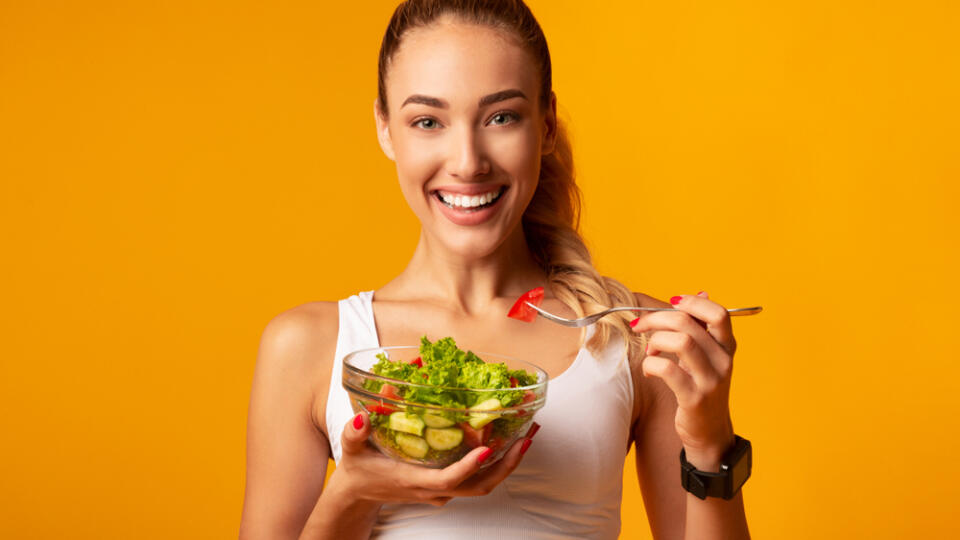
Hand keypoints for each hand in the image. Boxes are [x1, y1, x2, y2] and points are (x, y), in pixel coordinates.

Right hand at [327, 412, 538, 507]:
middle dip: (506, 464)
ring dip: (508, 462)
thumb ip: (354, 434)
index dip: (468, 467)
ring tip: (528, 435)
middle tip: (526, 437)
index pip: (449, 479)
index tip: (486, 449)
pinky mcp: (448, 485)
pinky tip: (509, 439)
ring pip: (484, 483)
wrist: (359, 493)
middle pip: (479, 486)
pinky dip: (498, 461)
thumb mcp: (352, 450)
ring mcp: (444, 490)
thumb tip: (360, 418)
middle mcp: (435, 489)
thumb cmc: (359, 469)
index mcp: (415, 480)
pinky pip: (478, 478)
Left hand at [630, 292, 736, 468]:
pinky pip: (668, 370)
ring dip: (656, 340)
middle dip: (657, 318)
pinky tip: (649, 369)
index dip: (692, 303)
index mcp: (727, 346)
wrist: (710, 433)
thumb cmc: (701, 388)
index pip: (719, 313)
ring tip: (650, 350)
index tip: (671, 303)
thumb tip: (698, 294)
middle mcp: (723, 360)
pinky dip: (651, 365)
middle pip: (689, 324)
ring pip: (681, 342)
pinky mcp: (694, 398)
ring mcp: (711, 380)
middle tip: (640, 325)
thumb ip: (701, 328)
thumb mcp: (706, 356)